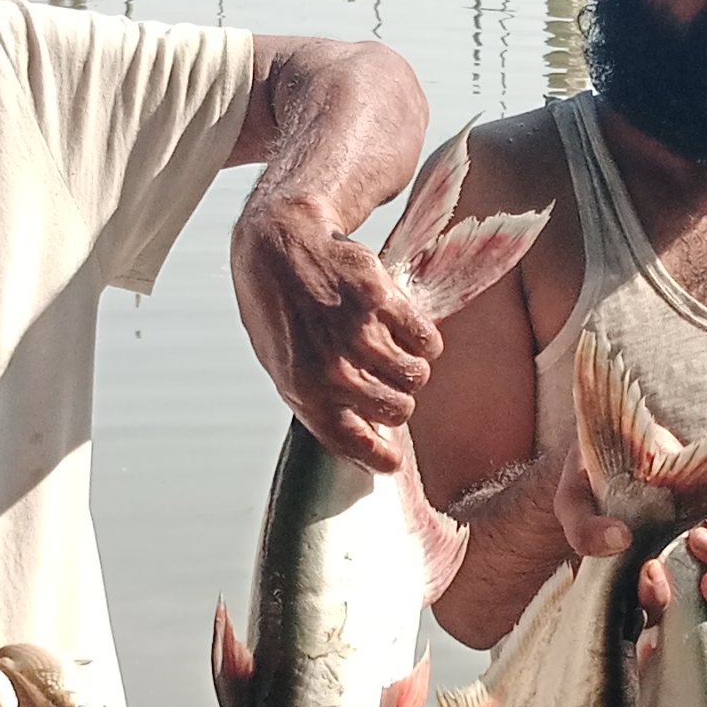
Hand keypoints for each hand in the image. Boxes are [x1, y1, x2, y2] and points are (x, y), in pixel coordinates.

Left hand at [232, 191, 435, 476]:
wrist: (279, 246)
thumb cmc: (280, 311)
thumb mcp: (284, 367)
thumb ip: (322, 406)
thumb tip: (369, 440)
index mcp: (305, 392)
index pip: (357, 446)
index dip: (381, 459)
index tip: (392, 460)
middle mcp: (333, 369)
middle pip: (399, 410)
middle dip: (398, 400)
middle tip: (386, 381)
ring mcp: (359, 334)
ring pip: (416, 376)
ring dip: (412, 369)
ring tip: (394, 351)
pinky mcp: (383, 301)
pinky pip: (427, 342)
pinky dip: (424, 341)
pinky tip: (405, 329)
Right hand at [549, 451, 706, 615]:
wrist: (616, 440)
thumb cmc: (588, 482)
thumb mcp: (573, 502)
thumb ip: (583, 529)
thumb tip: (618, 540)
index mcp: (632, 584)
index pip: (652, 618)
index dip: (658, 611)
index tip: (649, 573)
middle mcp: (671, 576)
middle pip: (702, 610)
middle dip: (702, 593)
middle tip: (680, 554)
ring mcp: (699, 552)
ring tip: (697, 534)